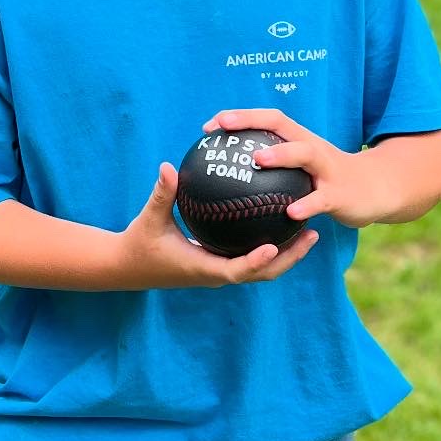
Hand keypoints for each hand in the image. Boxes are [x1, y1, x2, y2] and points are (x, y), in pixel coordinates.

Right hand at [116, 162, 319, 289]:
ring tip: (309, 230)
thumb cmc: (139, 243)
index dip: (257, 262)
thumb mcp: (149, 218)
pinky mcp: (218, 264)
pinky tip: (278, 220)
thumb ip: (162, 194)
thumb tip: (169, 166)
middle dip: (289, 258)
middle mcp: (217, 273)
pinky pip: (250, 256)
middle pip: (262, 273)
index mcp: (204, 268)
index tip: (275, 246)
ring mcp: (220, 271)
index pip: (237, 270)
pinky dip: (268, 246)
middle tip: (312, 234)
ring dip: (286, 254)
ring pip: (261, 268)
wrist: (128, 266)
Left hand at [202, 109, 393, 228]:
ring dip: (281, 155)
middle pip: (283, 127)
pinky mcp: (341, 195)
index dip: (240, 117)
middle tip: (225, 128)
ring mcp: (328, 170)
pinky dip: (307, 205)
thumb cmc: (328, 179)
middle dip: (253, 122)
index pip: (268, 119)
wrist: (376, 189)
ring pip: (305, 154)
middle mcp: (313, 148)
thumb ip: (274, 166)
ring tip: (256, 160)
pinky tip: (290, 214)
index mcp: (300, 140)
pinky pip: (321, 199)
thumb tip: (230, 174)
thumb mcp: (302, 167)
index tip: (209, 126)